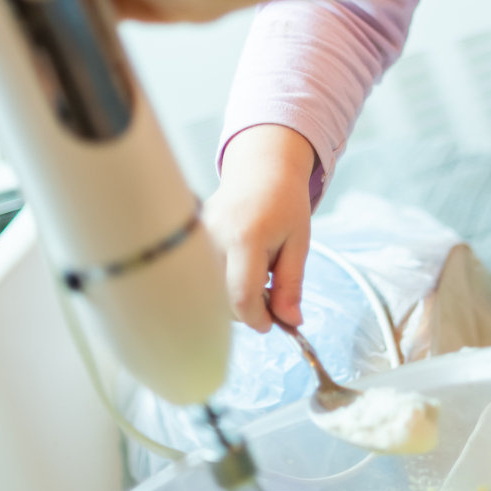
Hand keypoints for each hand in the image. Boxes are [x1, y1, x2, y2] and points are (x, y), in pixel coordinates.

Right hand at [204, 124, 316, 329]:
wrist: (263, 167)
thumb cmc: (284, 201)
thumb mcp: (298, 242)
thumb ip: (292, 284)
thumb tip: (291, 321)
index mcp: (245, 238)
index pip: (241, 297)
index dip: (257, 319)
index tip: (272, 323)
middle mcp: (213, 239)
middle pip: (221, 299)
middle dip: (247, 308)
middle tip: (270, 293)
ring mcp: (198, 238)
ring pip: (209, 291)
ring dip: (234, 296)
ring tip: (257, 274)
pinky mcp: (191, 239)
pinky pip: (203, 276)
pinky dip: (222, 282)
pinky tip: (240, 267)